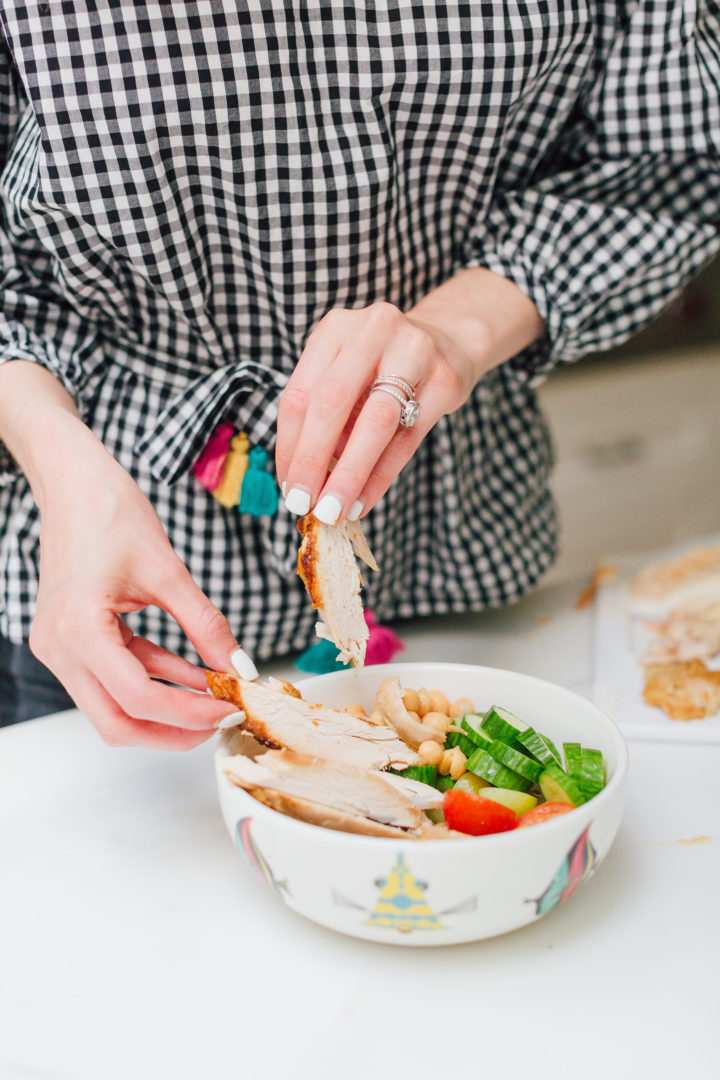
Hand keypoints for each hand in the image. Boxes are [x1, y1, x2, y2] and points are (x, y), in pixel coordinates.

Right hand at [29, 429, 240, 748]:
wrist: (72, 481)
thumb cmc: (109, 511)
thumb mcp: (168, 570)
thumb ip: (205, 624)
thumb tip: (240, 666)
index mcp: (78, 630)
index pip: (138, 698)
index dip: (189, 711)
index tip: (230, 705)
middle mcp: (59, 648)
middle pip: (117, 721)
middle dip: (172, 730)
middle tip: (221, 718)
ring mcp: (60, 647)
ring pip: (114, 705)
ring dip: (165, 705)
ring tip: (215, 692)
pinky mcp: (72, 639)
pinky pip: (114, 675)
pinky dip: (153, 678)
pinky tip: (192, 672)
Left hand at [275, 301, 477, 522]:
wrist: (450, 343)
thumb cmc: (385, 367)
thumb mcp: (348, 376)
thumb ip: (327, 418)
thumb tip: (305, 480)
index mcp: (335, 328)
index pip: (299, 393)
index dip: (289, 445)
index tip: (287, 485)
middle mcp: (372, 330)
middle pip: (331, 402)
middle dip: (312, 460)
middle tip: (300, 503)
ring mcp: (414, 350)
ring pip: (374, 421)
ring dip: (349, 474)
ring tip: (332, 510)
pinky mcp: (445, 379)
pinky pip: (408, 437)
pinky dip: (381, 475)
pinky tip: (363, 501)